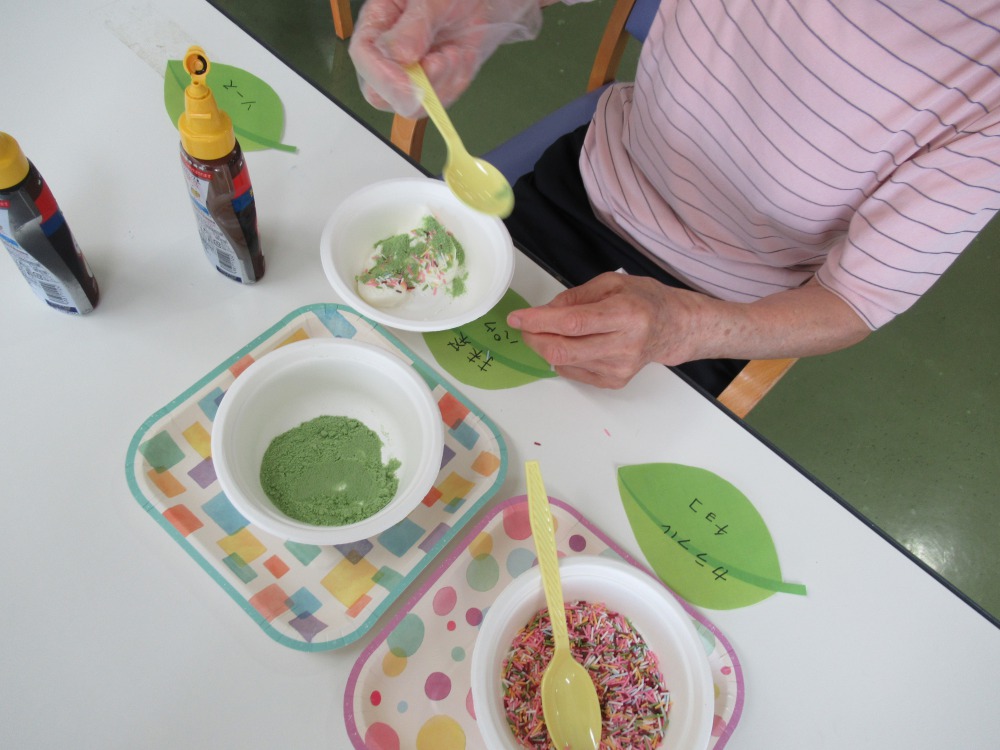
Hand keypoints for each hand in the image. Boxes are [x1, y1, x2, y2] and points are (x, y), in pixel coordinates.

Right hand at [349, 0, 542, 116]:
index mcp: (378, 23)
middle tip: (439, 64)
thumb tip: (398, 56)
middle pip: (379, 93)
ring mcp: (410, 74)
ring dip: (440, 83)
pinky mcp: (433, 86)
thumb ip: (414, 27)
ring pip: (411, 104)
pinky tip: (461, 57)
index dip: (383, 76)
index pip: (364, 57)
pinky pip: (437, 102)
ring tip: (454, 53)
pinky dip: (455, 83)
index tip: (408, 81)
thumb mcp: (432, 0)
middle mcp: (388, 53)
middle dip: (411, 89)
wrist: (481, 0)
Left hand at [506, 272, 872, 388]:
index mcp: (626, 314)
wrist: (677, 328)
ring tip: (544, 333)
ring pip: (566, 363)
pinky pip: (575, 373)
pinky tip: (566, 346)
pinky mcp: (616, 381)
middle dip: (536, 338)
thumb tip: (544, 312)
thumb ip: (576, 297)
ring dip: (546, 348)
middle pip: (565, 349)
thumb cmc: (646, 300)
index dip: (539, 322)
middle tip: (524, 326)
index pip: (573, 323)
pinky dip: (561, 359)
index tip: (517, 318)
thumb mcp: (612, 283)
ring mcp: (621, 368)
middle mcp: (625, 345)